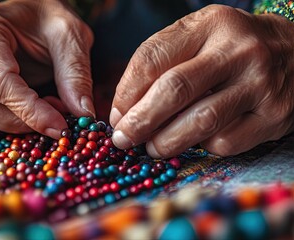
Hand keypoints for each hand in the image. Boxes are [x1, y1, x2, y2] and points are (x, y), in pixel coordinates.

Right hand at [0, 0, 94, 142]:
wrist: (19, 19)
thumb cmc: (42, 23)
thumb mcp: (68, 35)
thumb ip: (75, 73)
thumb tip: (83, 114)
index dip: (31, 111)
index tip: (61, 126)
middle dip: (23, 123)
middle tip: (56, 116)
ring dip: (12, 130)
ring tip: (39, 109)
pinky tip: (17, 116)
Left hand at [110, 5, 293, 156]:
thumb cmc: (232, 48)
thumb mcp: (199, 38)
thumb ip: (161, 63)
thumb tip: (125, 111)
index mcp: (210, 25)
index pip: (153, 58)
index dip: (127, 92)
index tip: (117, 114)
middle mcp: (238, 51)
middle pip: (174, 90)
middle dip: (140, 121)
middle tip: (123, 139)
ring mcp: (259, 84)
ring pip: (200, 121)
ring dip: (166, 141)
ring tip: (151, 147)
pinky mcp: (272, 116)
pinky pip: (224, 142)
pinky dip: (202, 146)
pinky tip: (197, 140)